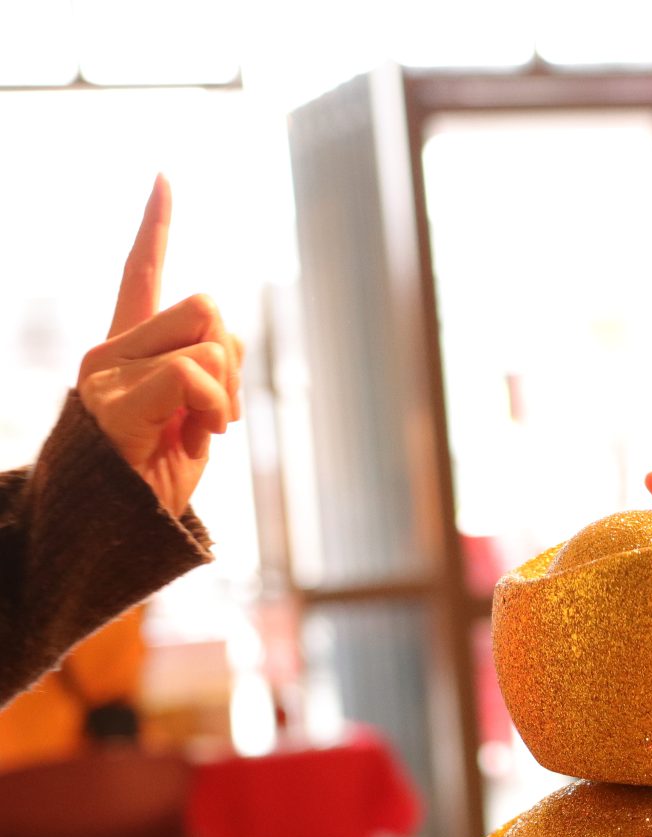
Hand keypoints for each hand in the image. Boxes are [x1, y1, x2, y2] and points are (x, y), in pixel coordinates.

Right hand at [76, 176, 243, 517]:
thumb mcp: (199, 412)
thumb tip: (225, 337)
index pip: (139, 274)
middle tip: (214, 419)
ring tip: (197, 436)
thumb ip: (210, 364)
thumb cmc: (159, 476)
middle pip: (206, 308)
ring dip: (224, 394)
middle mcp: (110, 350)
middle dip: (232, 361)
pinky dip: (212, 407)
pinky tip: (195, 440)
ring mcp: (107, 374)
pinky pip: (191, 376)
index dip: (155, 226)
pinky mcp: (113, 402)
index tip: (164, 178)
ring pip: (207, 342)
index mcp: (128, 348)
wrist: (114, 531)